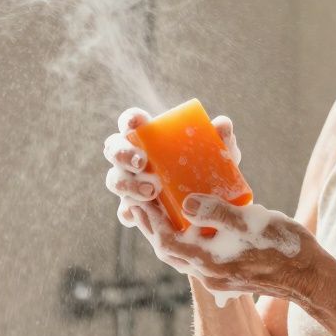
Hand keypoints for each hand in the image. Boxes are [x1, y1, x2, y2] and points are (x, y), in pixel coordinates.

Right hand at [102, 106, 240, 230]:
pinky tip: (138, 216)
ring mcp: (129, 183)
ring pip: (114, 180)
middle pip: (113, 148)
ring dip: (128, 184)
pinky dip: (129, 214)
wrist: (212, 204)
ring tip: (151, 192)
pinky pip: (124, 212)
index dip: (130, 120)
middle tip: (142, 162)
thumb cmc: (209, 168)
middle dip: (122, 153)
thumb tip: (222, 124)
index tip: (138, 124)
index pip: (131, 121)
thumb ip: (220, 140)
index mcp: (148, 136)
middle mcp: (132, 157)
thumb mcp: (218, 154)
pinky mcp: (133, 209)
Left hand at [127, 193, 332, 304]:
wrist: (311, 279)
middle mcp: (209, 275)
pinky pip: (197, 258)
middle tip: (140, 204)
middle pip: (169, 251)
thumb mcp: (252, 223)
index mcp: (211, 263)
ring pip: (182, 256)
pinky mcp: (228, 277)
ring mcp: (219, 279)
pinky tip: (191, 225)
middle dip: (153, 227)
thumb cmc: (285, 247)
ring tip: (159, 211)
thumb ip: (218, 213)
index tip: (140, 200)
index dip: (151, 221)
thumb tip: (186, 202)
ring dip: (168, 234)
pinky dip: (186, 240)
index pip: (167, 242)